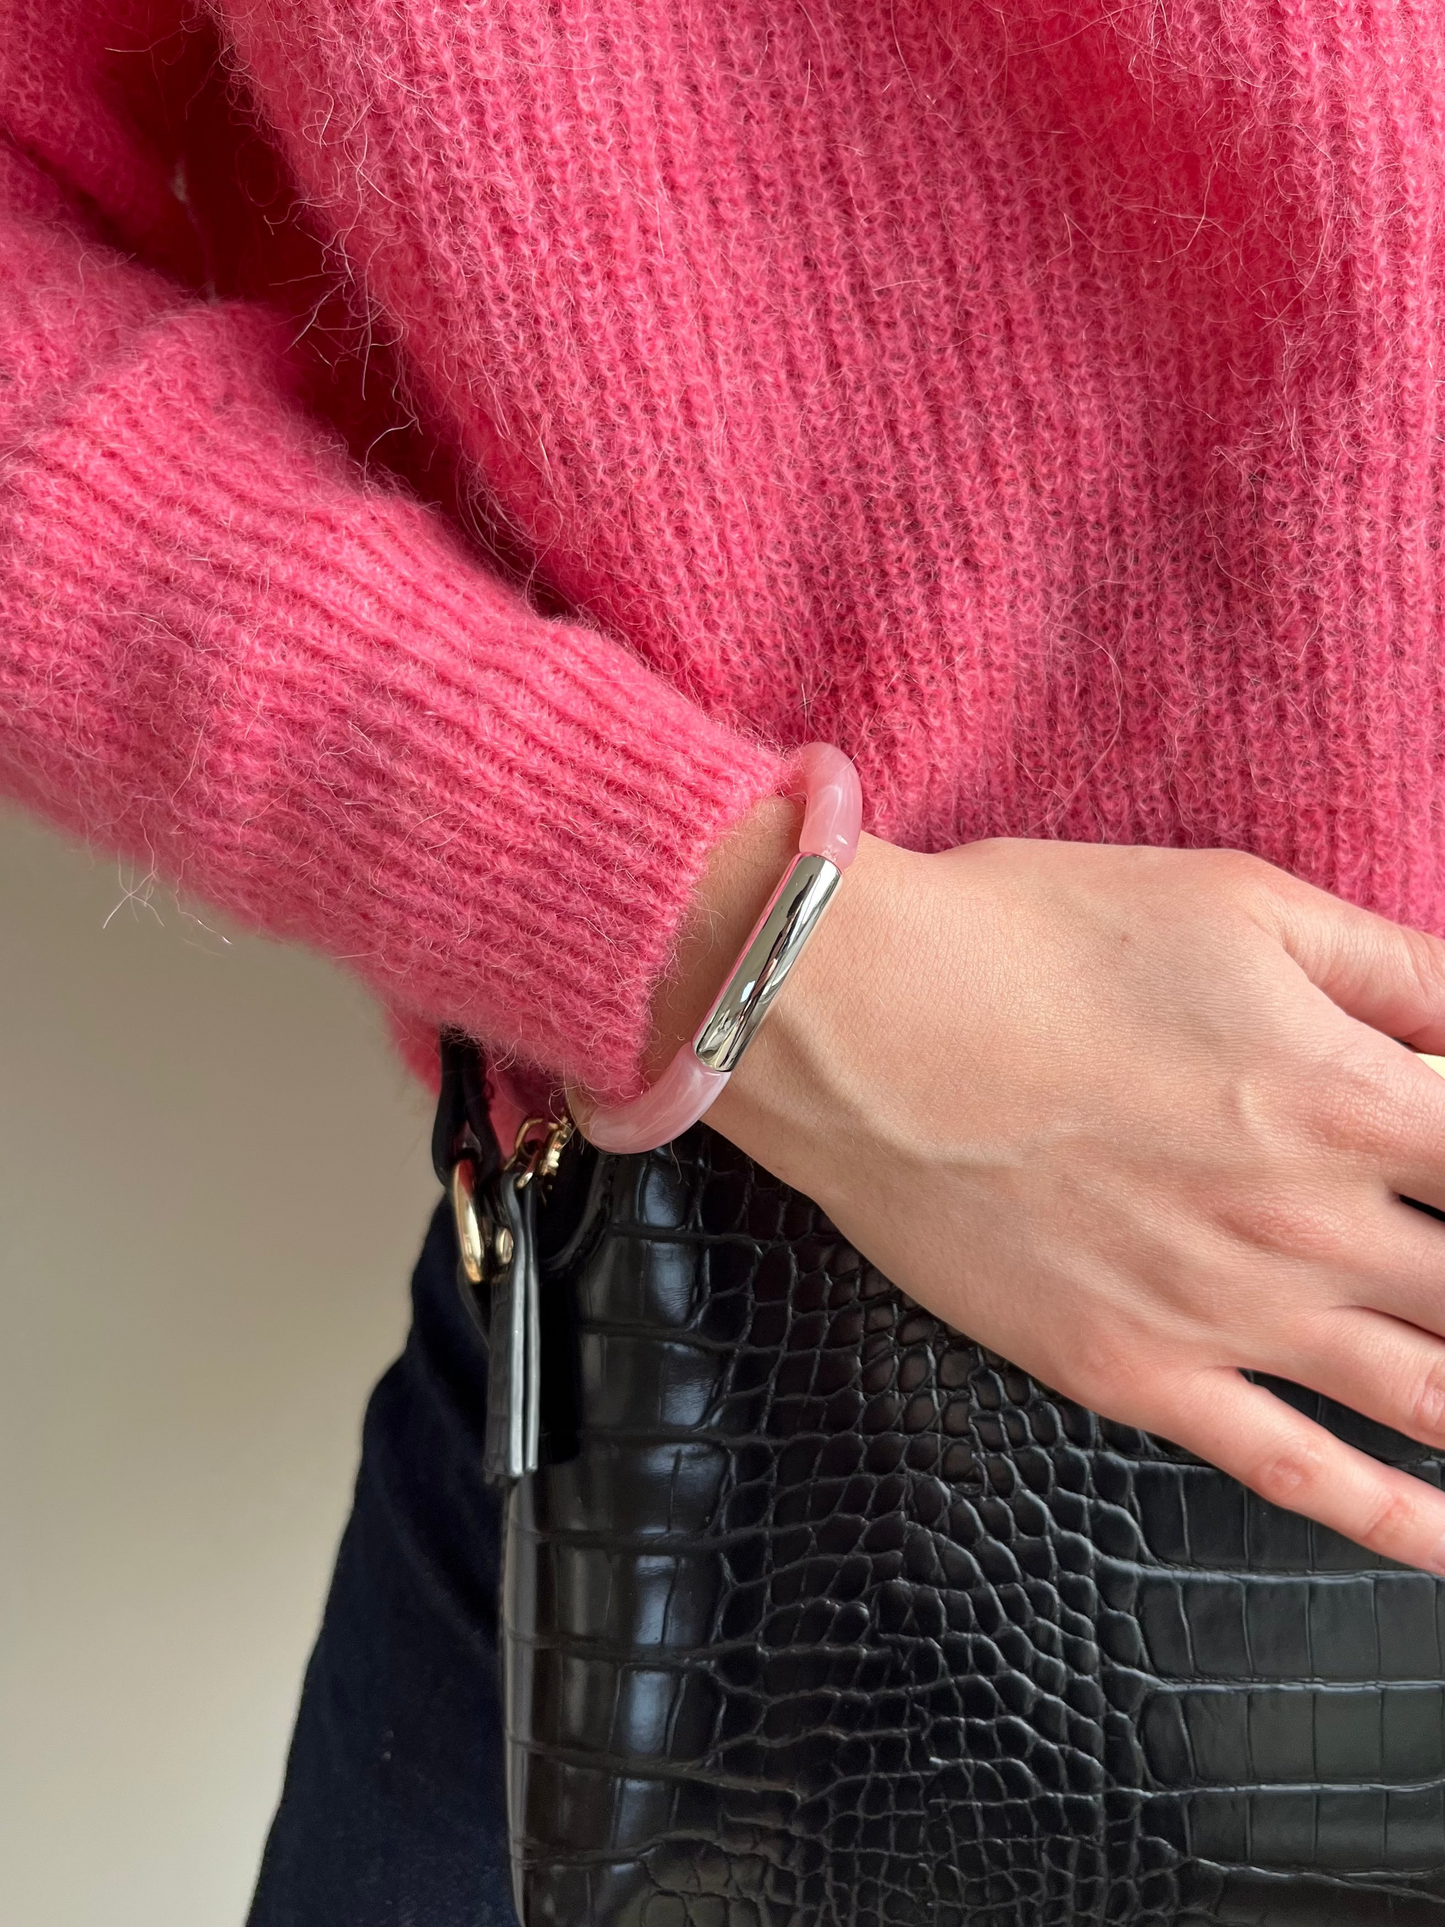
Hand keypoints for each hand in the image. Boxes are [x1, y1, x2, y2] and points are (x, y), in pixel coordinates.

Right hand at [637, 823, 1444, 1571]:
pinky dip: (1396, 1523)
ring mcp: (1226, 1318)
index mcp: (1355, 1099)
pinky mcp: (1135, 1373)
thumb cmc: (1032, 942)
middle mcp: (1312, 1228)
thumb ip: (1400, 966)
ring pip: (1432, 1400)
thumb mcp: (1241, 903)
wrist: (857, 1022)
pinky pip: (1298, 1475)